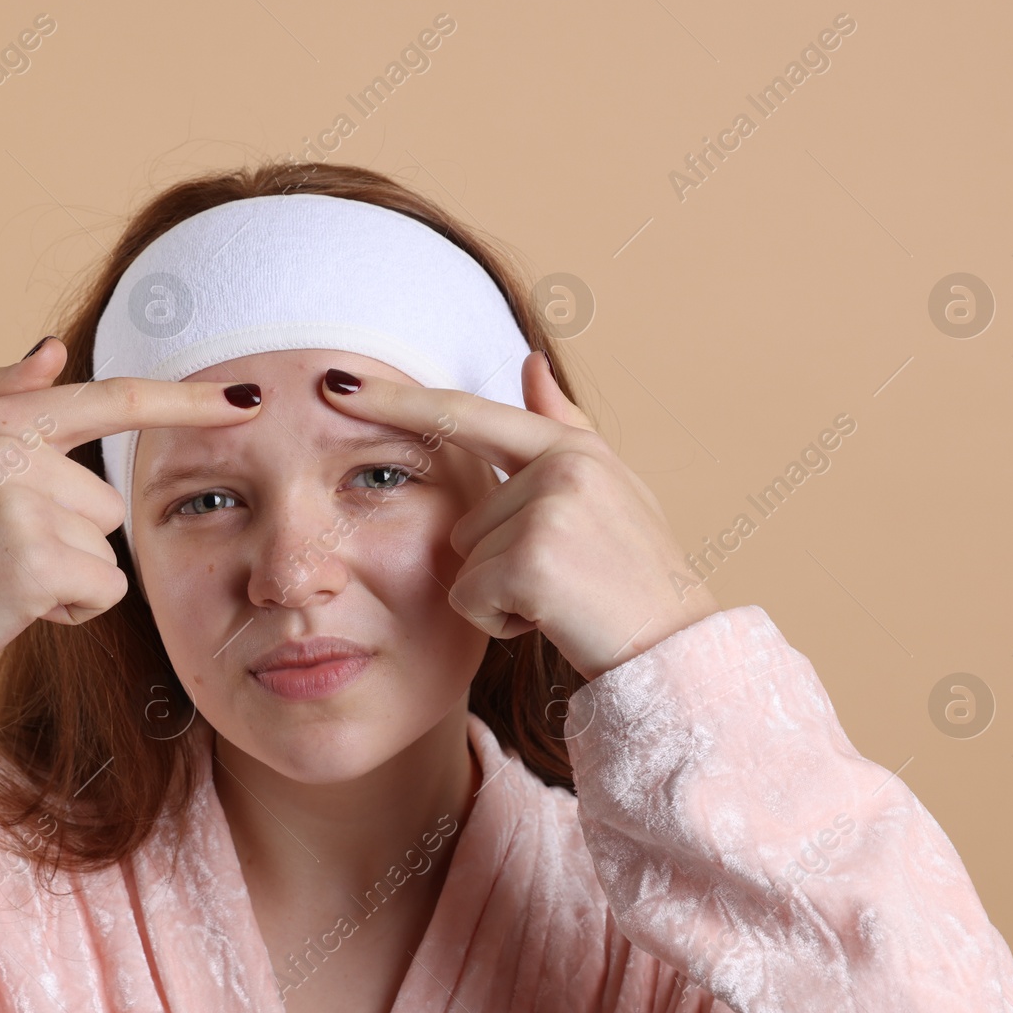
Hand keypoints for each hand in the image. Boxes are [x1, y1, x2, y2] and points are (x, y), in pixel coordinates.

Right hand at [0, 338, 262, 691]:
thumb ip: (2, 394)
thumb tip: (54, 346)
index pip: (112, 398)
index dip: (187, 400)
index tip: (249, 399)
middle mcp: (9, 449)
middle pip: (107, 498)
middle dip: (71, 535)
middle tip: (0, 553)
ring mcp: (23, 504)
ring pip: (107, 545)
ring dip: (71, 571)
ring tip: (3, 577)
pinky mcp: (38, 563)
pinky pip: (106, 587)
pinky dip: (74, 607)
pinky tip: (17, 605)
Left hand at [319, 351, 720, 680]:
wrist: (676, 651)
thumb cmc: (637, 576)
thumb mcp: (609, 489)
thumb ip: (560, 425)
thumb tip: (529, 361)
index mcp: (572, 448)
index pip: (467, 414)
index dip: (397, 401)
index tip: (336, 383)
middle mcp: (560, 467)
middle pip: (464, 519)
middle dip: (499, 562)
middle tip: (565, 580)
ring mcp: (548, 510)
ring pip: (465, 561)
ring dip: (502, 594)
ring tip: (563, 599)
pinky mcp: (531, 561)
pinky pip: (469, 598)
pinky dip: (501, 622)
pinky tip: (553, 620)